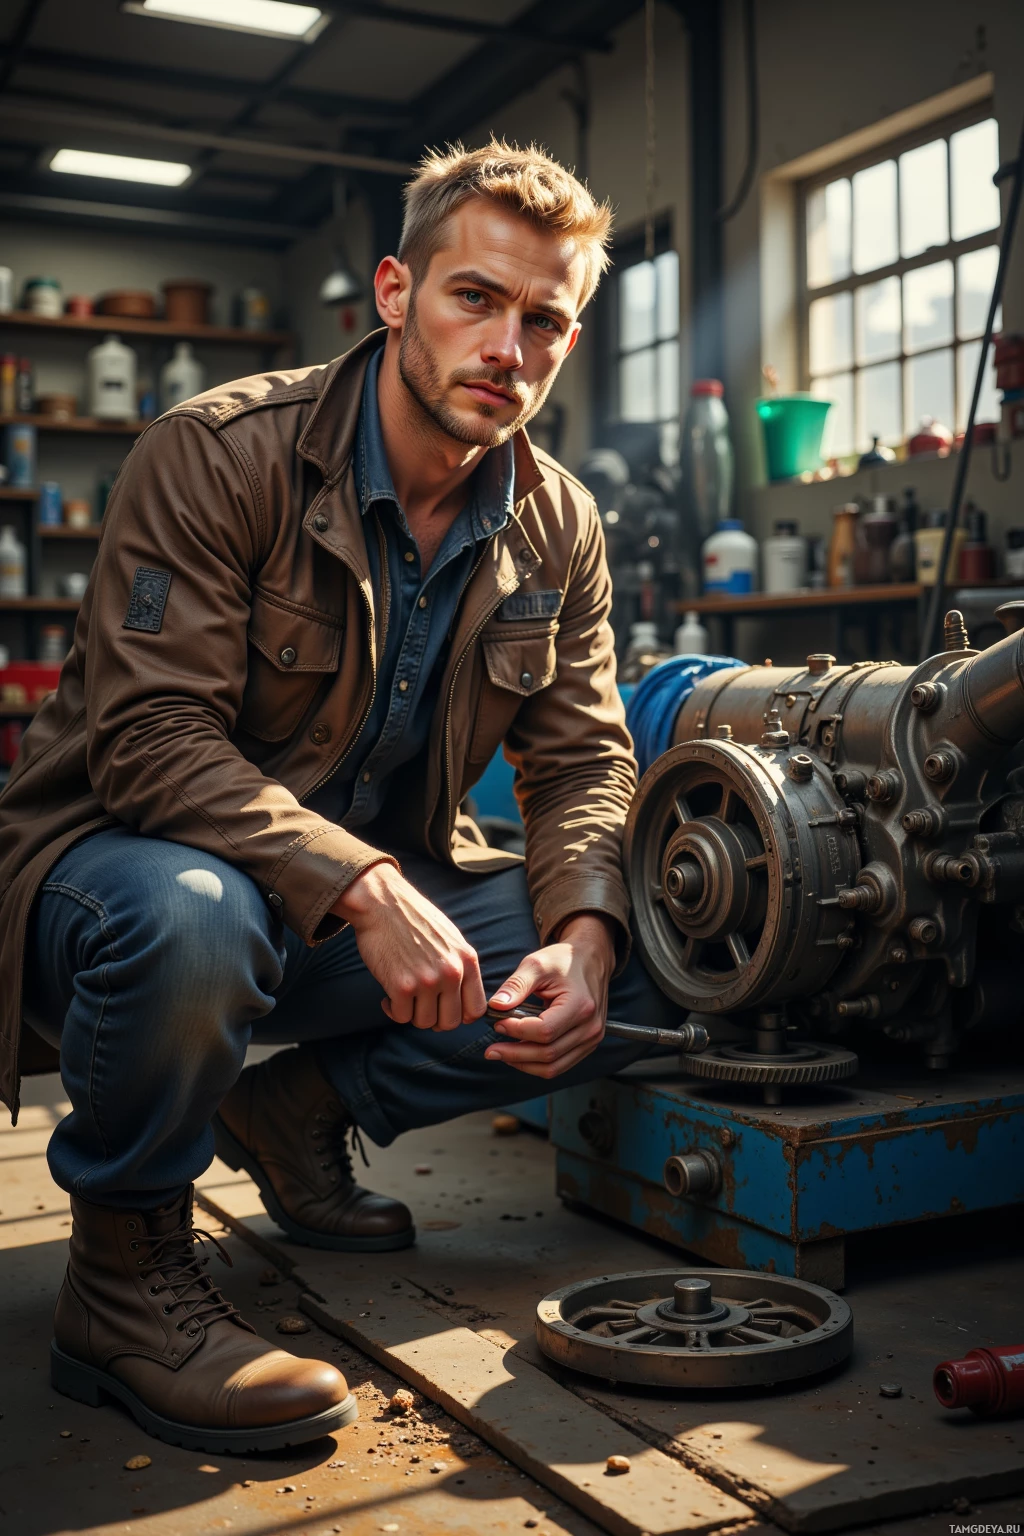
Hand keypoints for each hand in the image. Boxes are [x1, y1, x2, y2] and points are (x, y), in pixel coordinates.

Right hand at [333, 863, 485, 1030]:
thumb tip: (464, 998)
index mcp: (467, 960)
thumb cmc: (415, 919)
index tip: (445, 1010)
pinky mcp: (401, 986)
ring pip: (425, 1023)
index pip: (476, 1009)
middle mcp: (451, 973)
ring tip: (404, 998)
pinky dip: (393, 1010)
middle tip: (421, 1007)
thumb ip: (461, 966)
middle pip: (451, 1022)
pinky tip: (388, 997)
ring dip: (412, 1015)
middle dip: (434, 1020)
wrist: (383, 903)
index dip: (461, 1016)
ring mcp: (427, 981)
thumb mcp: (451, 938)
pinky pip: (401, 1017)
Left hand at [484, 913, 616, 1078]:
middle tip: (491, 1050)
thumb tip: (495, 1006)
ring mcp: (592, 1038)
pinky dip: (537, 1064)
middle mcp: (590, 1027)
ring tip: (502, 1054)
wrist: (590, 959)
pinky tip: (519, 1054)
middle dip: (515, 1054)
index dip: (517, 1031)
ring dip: (524, 1064)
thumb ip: (516, 985)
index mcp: (581, 1005)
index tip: (498, 1023)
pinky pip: (560, 1065)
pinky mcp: (587, 1044)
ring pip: (554, 1067)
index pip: (545, 1031)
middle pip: (548, 1054)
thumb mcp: (537, 964)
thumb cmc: (563, 960)